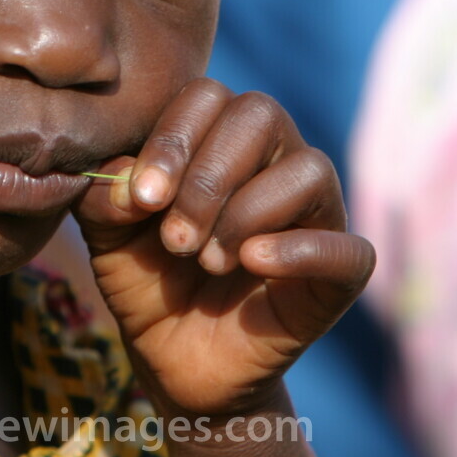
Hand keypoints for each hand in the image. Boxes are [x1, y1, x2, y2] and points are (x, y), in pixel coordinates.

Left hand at [72, 79, 374, 417]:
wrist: (172, 360)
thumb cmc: (146, 278)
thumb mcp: (108, 234)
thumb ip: (107, 195)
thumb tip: (130, 180)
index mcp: (217, 137)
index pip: (207, 96)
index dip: (173, 139)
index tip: (144, 198)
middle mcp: (273, 160)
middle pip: (261, 115)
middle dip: (209, 177)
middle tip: (175, 240)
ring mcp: (313, 214)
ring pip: (308, 169)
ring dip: (246, 213)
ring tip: (208, 262)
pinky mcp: (339, 274)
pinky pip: (349, 248)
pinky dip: (302, 250)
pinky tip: (254, 263)